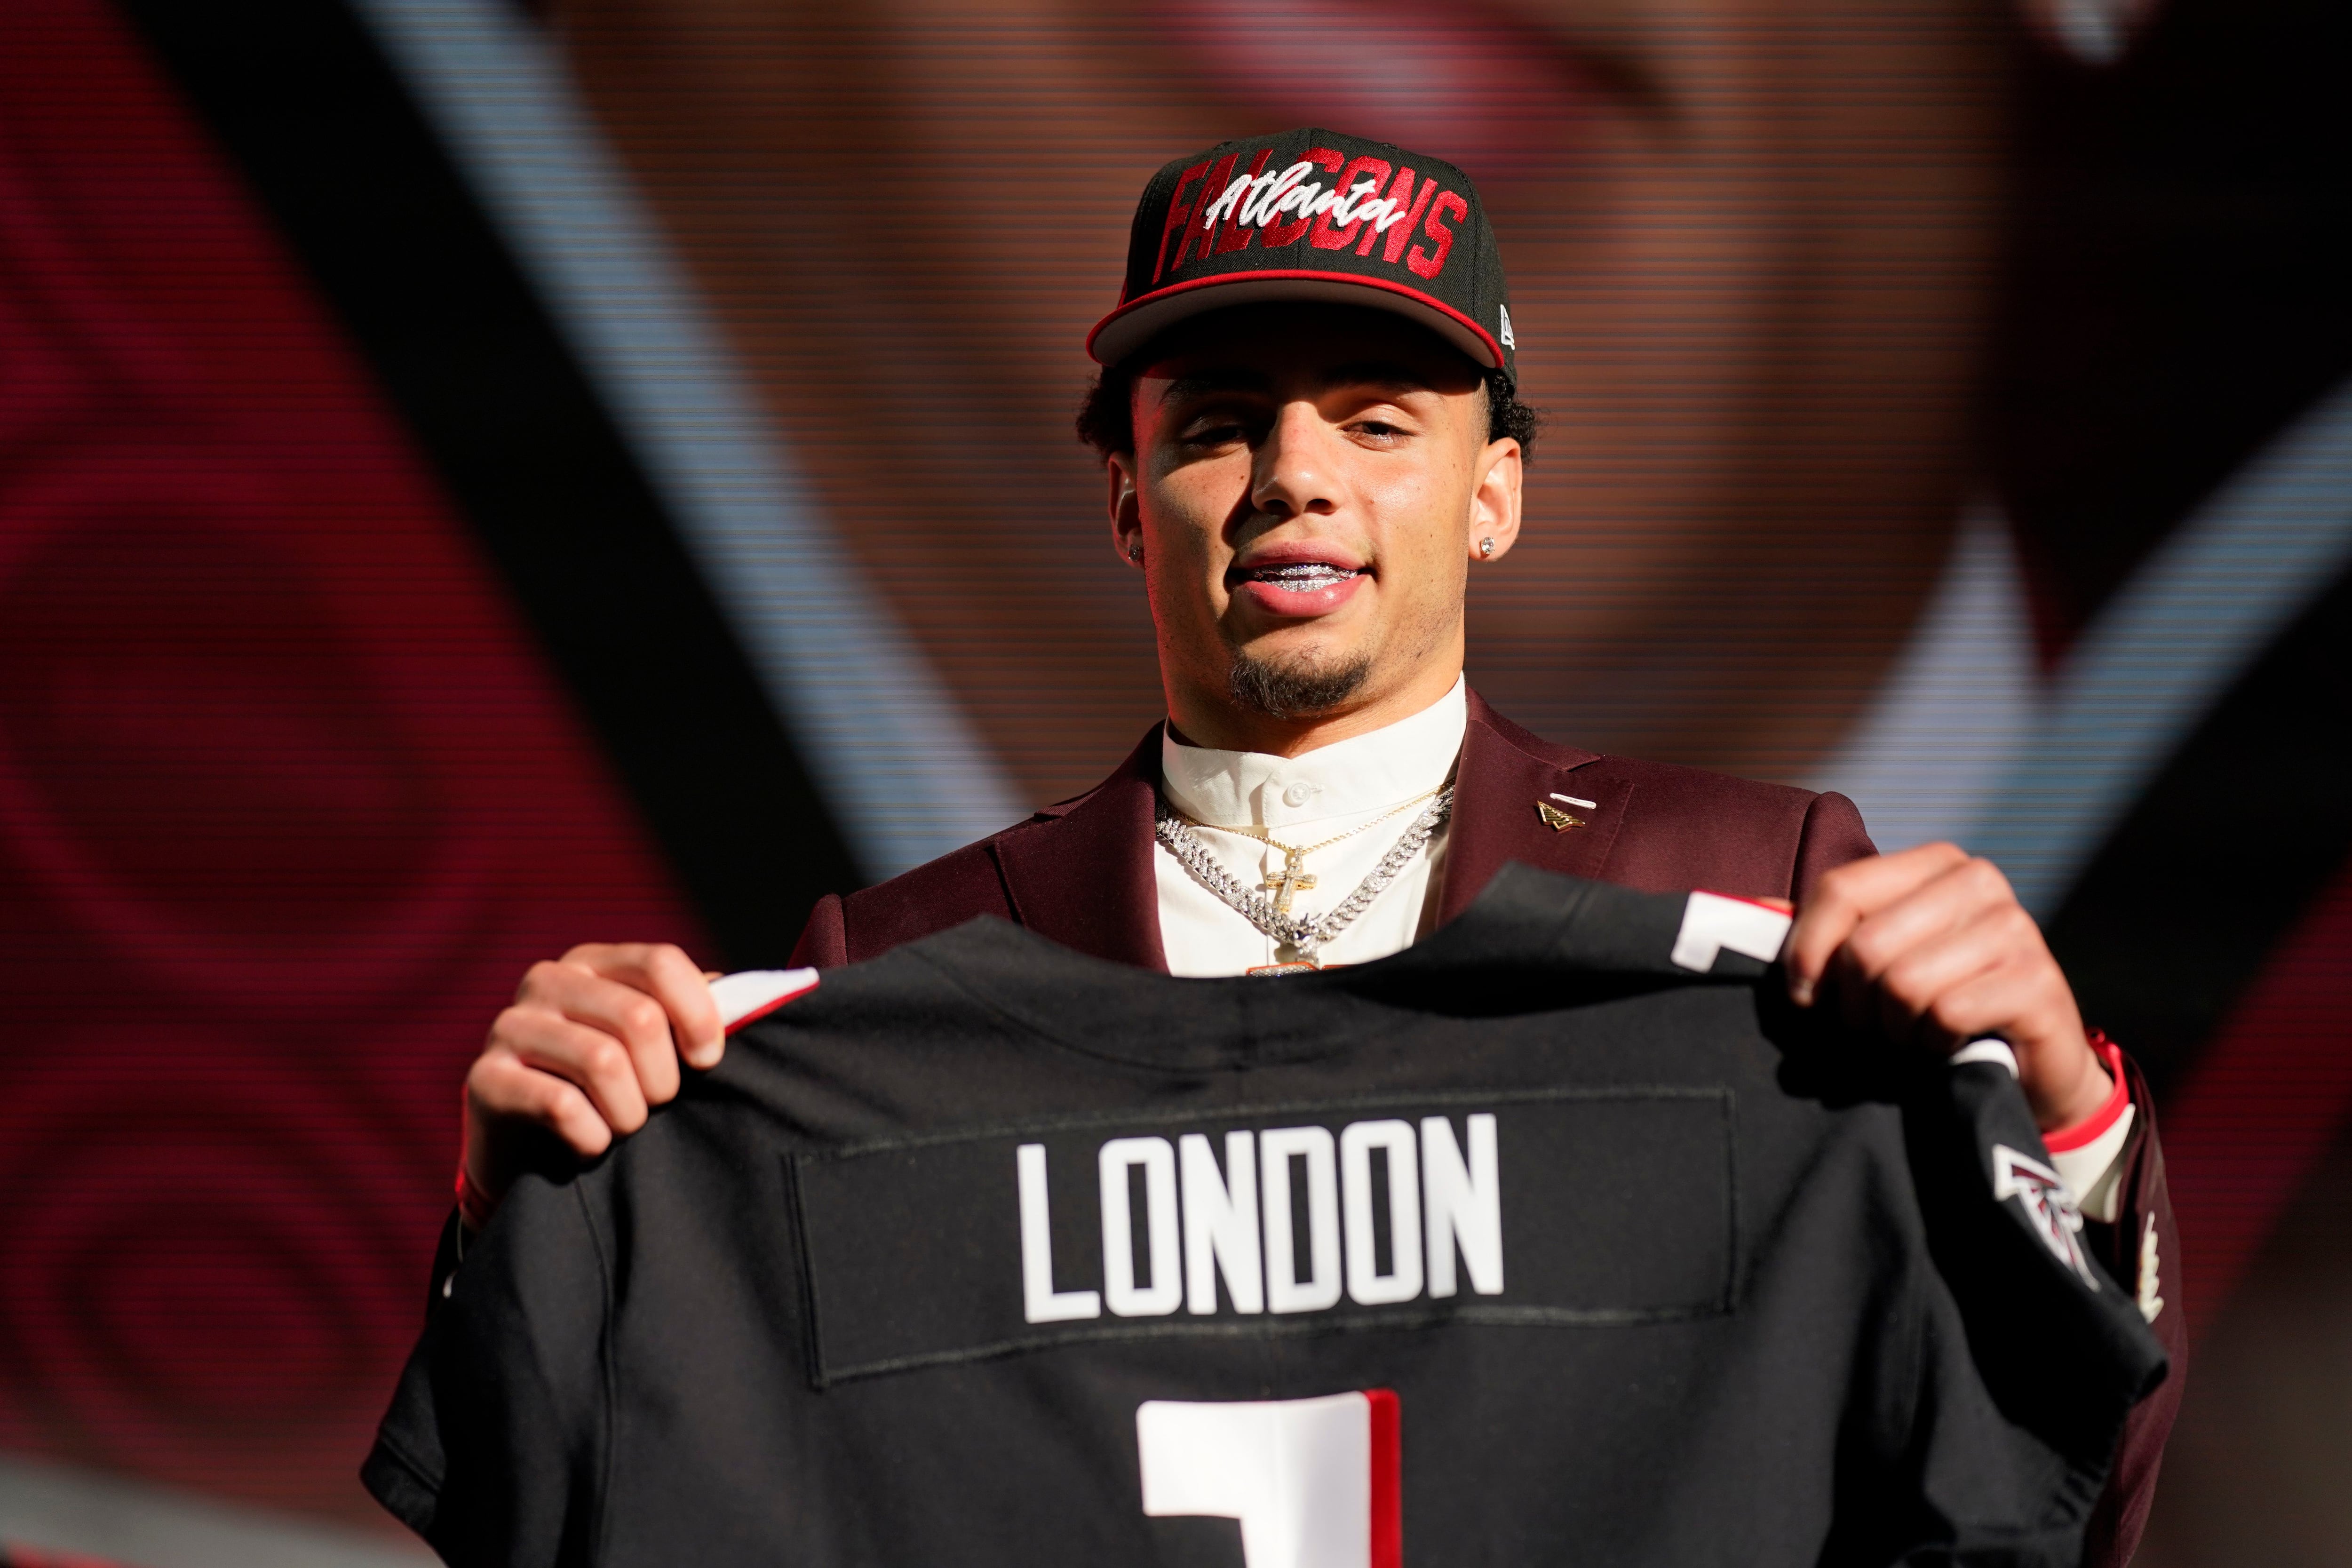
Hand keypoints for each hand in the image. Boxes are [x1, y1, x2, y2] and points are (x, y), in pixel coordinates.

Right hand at [462, 943, 723, 1219]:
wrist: (532, 1157)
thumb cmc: (610, 1094)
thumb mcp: (653, 1048)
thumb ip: (693, 1015)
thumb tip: (750, 1002)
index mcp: (595, 962)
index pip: (661, 962)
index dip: (699, 1014)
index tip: (710, 1060)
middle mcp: (547, 981)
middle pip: (639, 1017)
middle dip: (664, 1078)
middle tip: (658, 1105)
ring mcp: (509, 1026)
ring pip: (603, 1062)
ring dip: (630, 1112)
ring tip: (624, 1127)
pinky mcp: (484, 1078)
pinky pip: (562, 1105)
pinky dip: (593, 1136)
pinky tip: (591, 1144)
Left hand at [1782, 843, 2108, 1131]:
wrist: (2028, 1067)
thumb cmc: (1935, 1006)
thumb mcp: (1874, 962)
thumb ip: (1817, 932)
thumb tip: (1744, 908)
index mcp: (1934, 863)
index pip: (1838, 889)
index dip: (1806, 952)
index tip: (1804, 997)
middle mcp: (1979, 881)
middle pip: (1866, 944)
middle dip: (1853, 1005)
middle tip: (1870, 1029)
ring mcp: (2016, 928)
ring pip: (1903, 983)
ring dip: (1893, 1030)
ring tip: (1910, 1037)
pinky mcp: (2037, 982)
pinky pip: (1946, 1014)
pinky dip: (1932, 1045)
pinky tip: (1947, 1048)